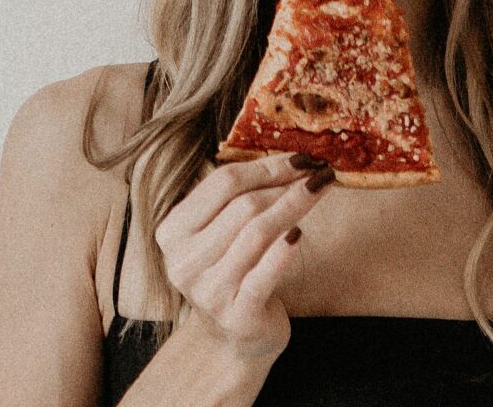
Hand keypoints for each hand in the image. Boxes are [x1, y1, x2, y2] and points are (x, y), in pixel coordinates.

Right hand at [155, 152, 333, 361]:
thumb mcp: (223, 230)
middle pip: (243, 206)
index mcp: (174, 230)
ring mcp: (208, 291)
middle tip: (319, 171)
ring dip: (294, 206)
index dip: (266, 166)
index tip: (301, 157)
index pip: (223, 183)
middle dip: (286, 184)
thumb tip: (292, 158)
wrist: (235, 336)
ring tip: (319, 190)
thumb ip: (241, 195)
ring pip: (257, 234)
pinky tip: (300, 233)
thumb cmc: (233, 269)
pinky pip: (264, 274)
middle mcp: (184, 261)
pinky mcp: (236, 316)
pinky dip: (284, 251)